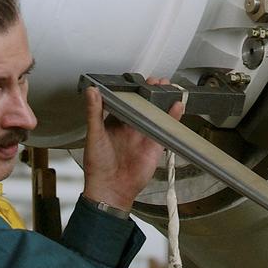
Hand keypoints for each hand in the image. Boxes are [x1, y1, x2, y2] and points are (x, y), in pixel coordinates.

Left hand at [81, 81, 184, 211]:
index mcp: (115, 121)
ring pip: (156, 113)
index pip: (126, 100)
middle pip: (143, 104)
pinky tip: (177, 106)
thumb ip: (94, 113)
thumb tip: (91, 91)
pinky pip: (165, 128)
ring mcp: (144, 134)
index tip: (138, 78)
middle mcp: (131, 126)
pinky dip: (173, 116)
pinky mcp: (155, 145)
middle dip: (150, 91)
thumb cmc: (98, 165)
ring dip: (162, 100)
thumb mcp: (94, 135)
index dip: (133, 89)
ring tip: (167, 87)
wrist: (111, 190)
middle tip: (156, 80)